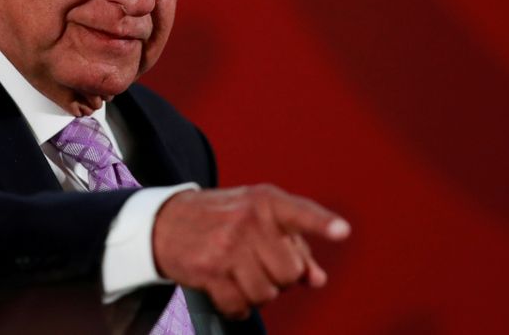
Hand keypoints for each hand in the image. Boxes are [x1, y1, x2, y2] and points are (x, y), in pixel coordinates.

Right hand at [152, 184, 349, 318]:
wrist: (166, 222)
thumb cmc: (221, 219)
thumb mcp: (258, 219)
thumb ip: (293, 245)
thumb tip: (317, 279)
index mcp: (265, 201)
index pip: (299, 213)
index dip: (322, 223)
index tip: (343, 231)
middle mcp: (248, 220)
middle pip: (290, 271)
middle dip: (281, 277)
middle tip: (260, 263)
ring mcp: (228, 246)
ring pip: (267, 293)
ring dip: (258, 293)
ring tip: (242, 274)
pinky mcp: (210, 270)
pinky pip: (240, 306)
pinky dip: (238, 306)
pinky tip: (228, 289)